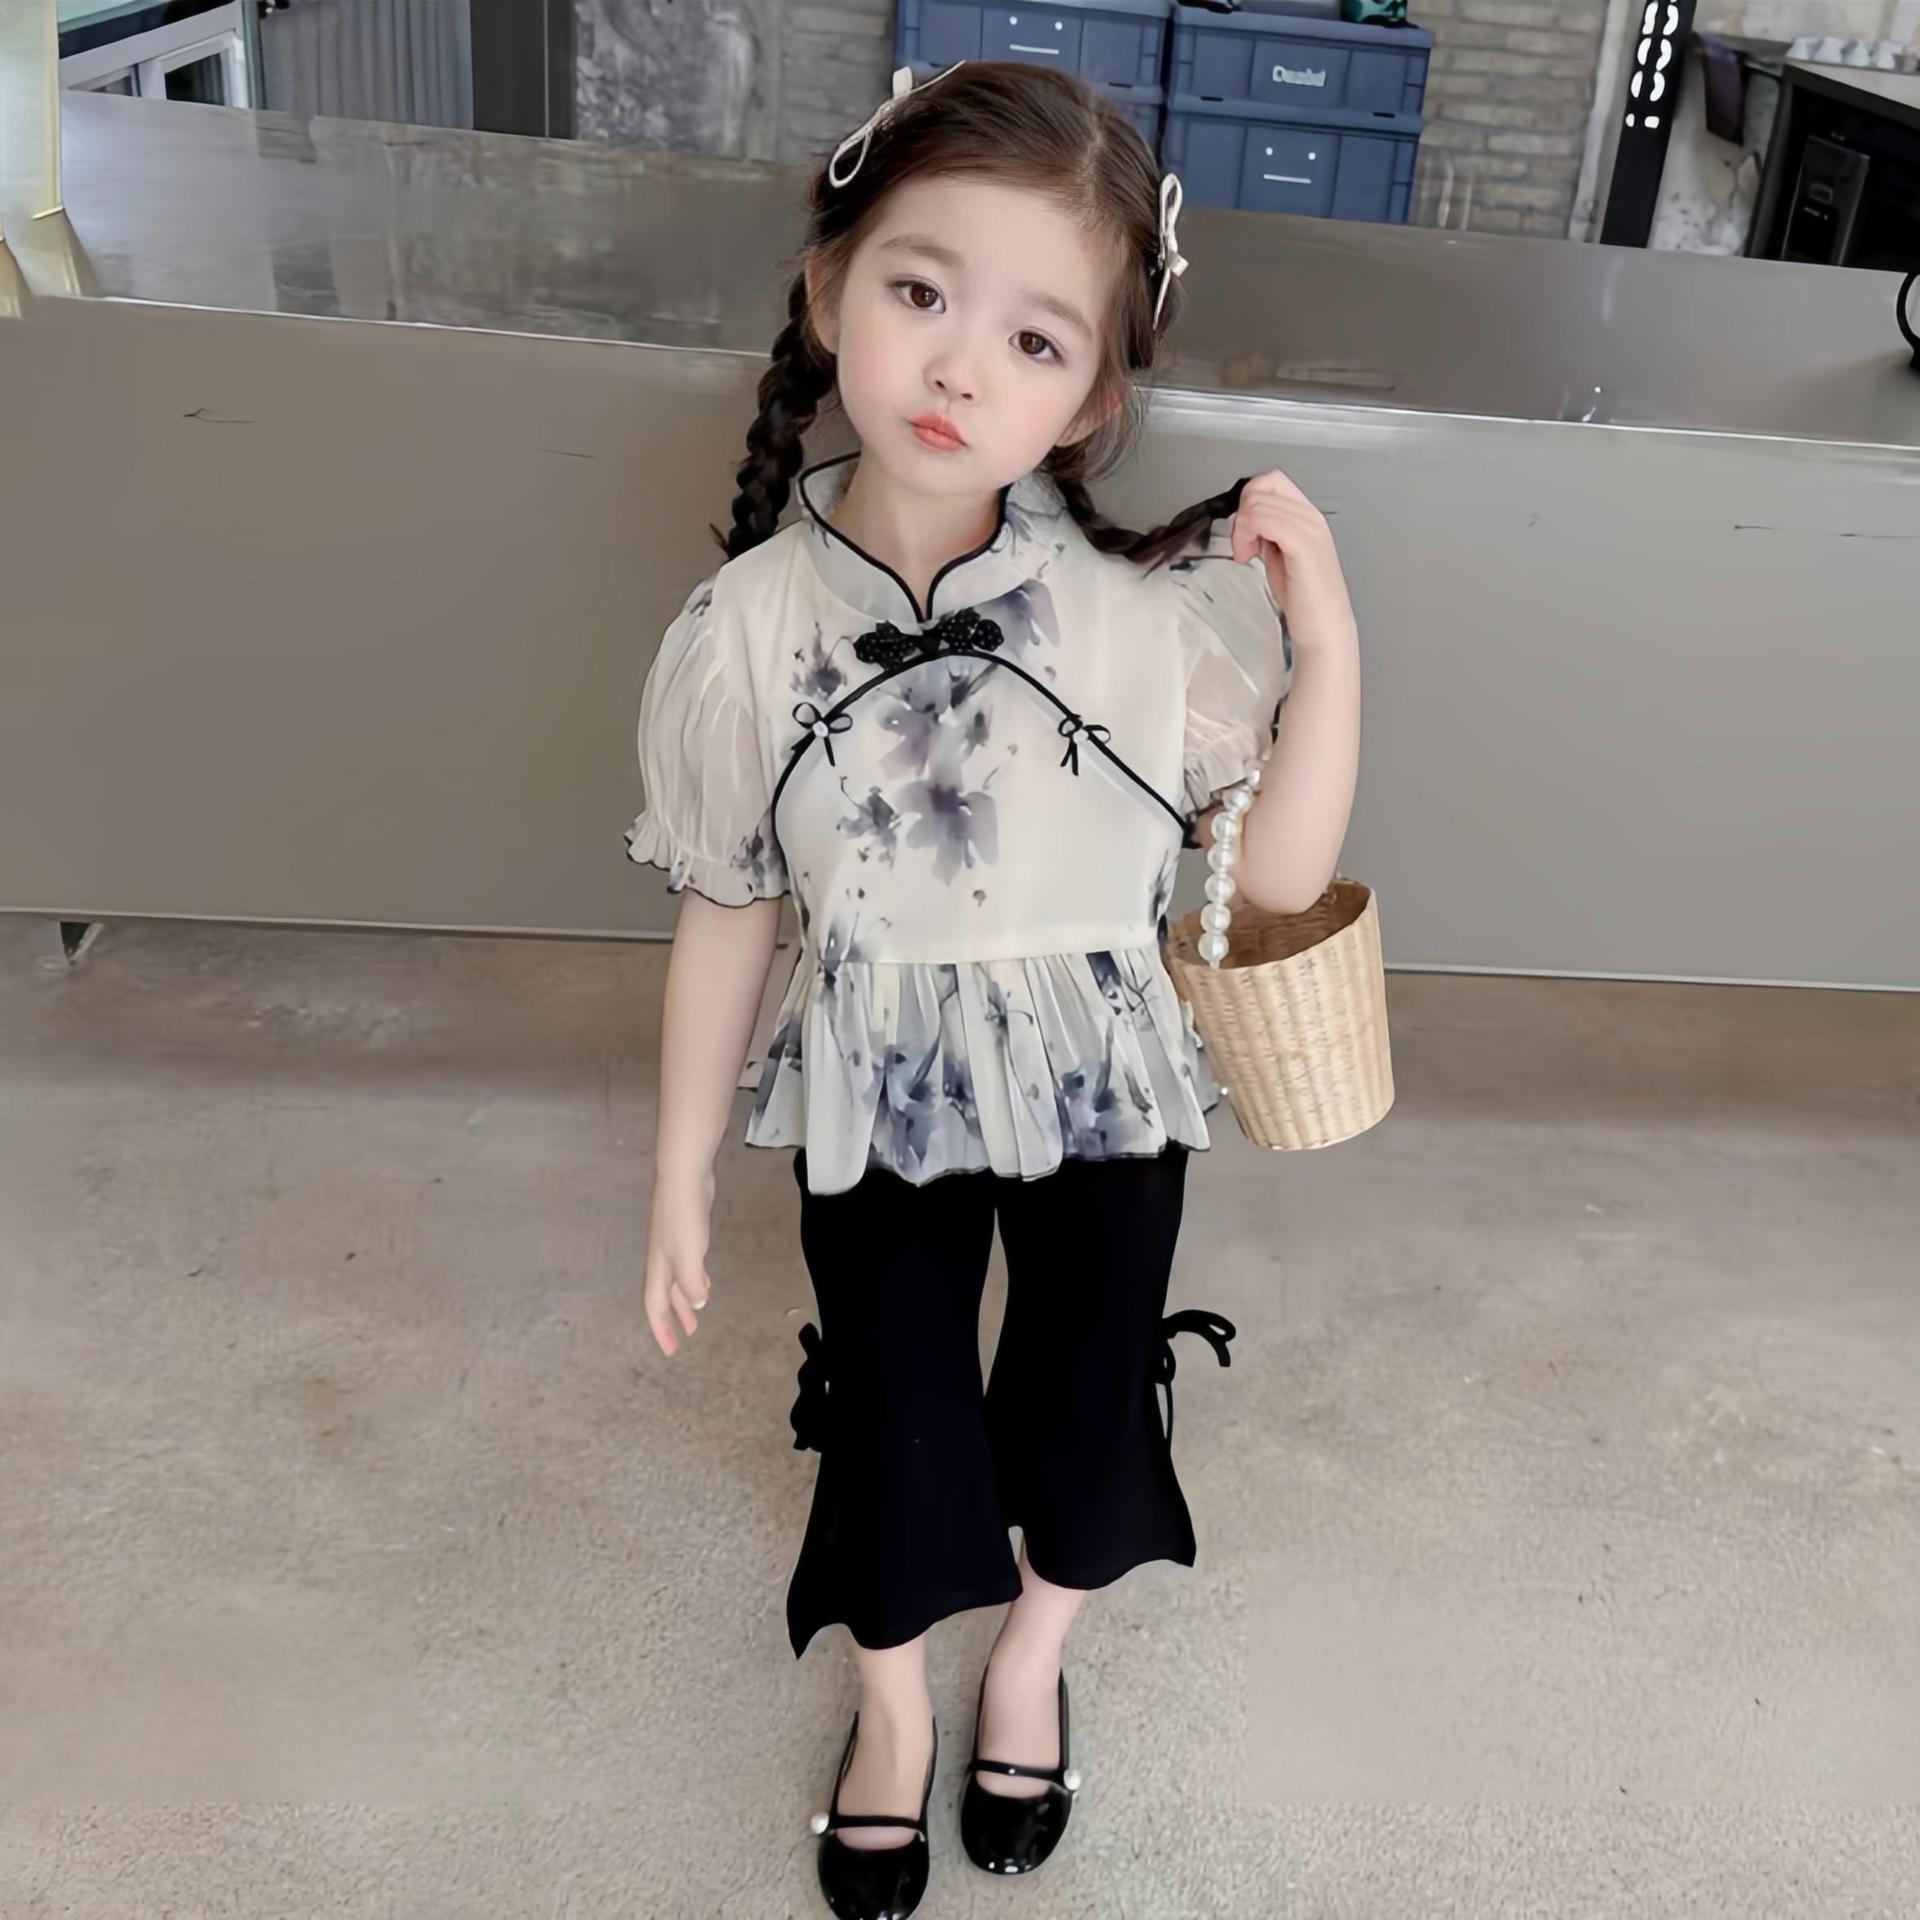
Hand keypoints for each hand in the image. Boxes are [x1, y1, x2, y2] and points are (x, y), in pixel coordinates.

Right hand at [644, 1163, 716, 1356]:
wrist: (684, 1178)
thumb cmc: (683, 1218)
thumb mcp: (688, 1255)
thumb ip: (690, 1282)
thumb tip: (696, 1304)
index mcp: (659, 1268)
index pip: (655, 1306)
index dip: (661, 1328)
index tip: (670, 1349)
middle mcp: (663, 1260)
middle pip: (665, 1296)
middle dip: (673, 1317)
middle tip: (685, 1336)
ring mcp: (673, 1246)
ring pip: (677, 1281)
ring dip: (684, 1299)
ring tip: (695, 1314)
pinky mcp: (687, 1233)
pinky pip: (688, 1266)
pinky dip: (694, 1279)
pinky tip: (704, 1280)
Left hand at [1227, 467, 1356, 650]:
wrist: (1324, 628)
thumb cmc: (1303, 598)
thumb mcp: (1279, 555)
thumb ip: (1267, 532)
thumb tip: (1247, 520)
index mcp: (1307, 515)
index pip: (1271, 481)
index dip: (1249, 500)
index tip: (1244, 532)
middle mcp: (1311, 516)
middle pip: (1263, 485)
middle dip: (1242, 511)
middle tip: (1241, 543)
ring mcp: (1309, 528)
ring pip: (1259, 503)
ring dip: (1241, 528)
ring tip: (1245, 554)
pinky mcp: (1303, 545)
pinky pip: (1265, 520)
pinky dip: (1247, 535)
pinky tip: (1248, 557)